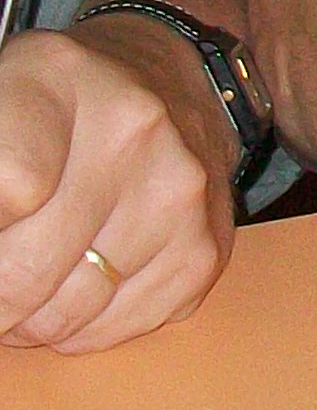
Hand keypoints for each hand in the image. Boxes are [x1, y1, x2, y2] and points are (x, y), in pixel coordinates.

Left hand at [0, 26, 234, 352]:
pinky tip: (71, 291)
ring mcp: (177, 195)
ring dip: (29, 319)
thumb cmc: (63, 100)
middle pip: (27, 268)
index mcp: (60, 78)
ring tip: (23, 288)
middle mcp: (132, 132)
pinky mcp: (203, 250)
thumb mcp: (4, 92)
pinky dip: (80, 329)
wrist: (172, 83)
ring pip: (66, 313)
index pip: (9, 186)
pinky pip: (115, 330)